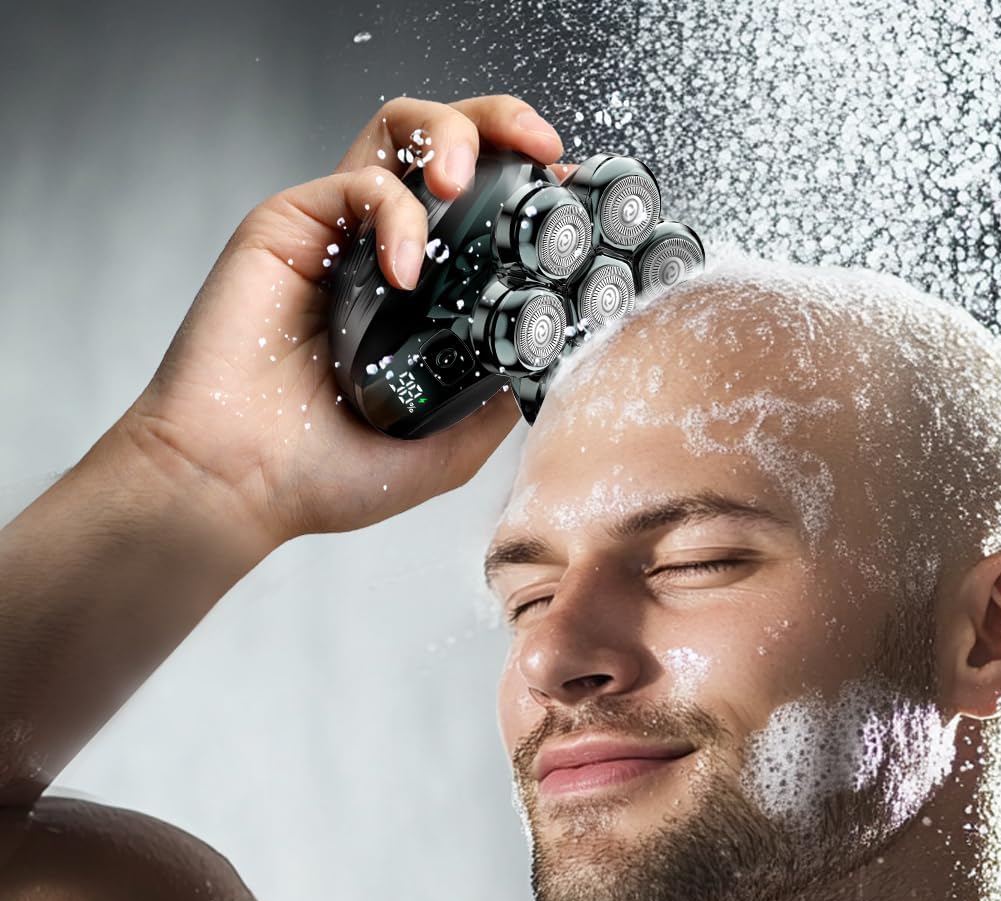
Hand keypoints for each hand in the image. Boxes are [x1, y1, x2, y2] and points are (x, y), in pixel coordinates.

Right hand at [118, 95, 574, 549]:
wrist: (241, 485)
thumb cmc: (323, 474)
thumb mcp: (445, 450)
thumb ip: (495, 401)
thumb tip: (548, 360)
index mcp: (424, 299)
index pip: (483, 213)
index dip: (529, 189)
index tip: (571, 196)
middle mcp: (383, 254)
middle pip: (446, 146)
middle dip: (500, 126)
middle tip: (540, 149)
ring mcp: (337, 235)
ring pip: (398, 133)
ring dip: (450, 137)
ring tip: (469, 183)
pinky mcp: (289, 225)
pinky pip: (356, 184)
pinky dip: (395, 214)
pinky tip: (407, 270)